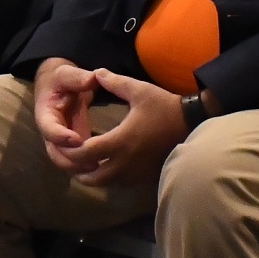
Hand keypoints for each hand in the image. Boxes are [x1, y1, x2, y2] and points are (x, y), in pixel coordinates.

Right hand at [33, 58, 99, 174]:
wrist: (59, 85)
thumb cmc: (61, 79)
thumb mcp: (66, 73)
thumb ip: (77, 77)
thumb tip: (93, 78)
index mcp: (45, 114)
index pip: (49, 129)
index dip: (60, 136)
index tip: (78, 140)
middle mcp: (50, 131)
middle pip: (55, 153)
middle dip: (71, 161)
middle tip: (92, 163)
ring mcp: (61, 140)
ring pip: (65, 161)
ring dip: (79, 168)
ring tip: (100, 168)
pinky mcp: (72, 144)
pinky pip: (76, 160)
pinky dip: (86, 166)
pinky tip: (103, 167)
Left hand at [68, 69, 188, 187]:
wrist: (195, 124)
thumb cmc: (165, 107)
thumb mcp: (139, 90)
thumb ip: (115, 82)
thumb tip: (96, 73)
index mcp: (120, 140)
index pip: (86, 153)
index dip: (71, 151)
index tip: (63, 145)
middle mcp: (126, 162)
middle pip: (93, 176)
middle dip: (77, 170)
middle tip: (69, 160)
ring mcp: (137, 173)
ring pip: (107, 184)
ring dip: (92, 177)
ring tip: (84, 166)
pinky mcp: (146, 177)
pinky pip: (121, 184)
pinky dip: (109, 179)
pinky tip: (106, 167)